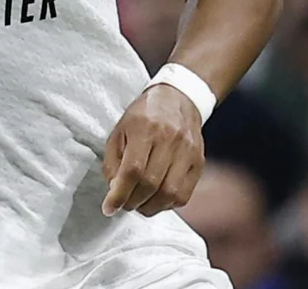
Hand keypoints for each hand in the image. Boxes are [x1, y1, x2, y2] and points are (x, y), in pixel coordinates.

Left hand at [101, 84, 204, 217]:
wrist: (178, 99)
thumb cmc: (143, 116)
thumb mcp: (119, 130)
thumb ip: (113, 161)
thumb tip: (114, 190)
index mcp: (145, 128)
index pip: (133, 170)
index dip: (119, 194)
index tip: (108, 208)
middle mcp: (170, 140)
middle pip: (151, 184)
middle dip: (132, 202)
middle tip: (122, 205)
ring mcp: (188, 152)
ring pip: (169, 193)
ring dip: (149, 207)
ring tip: (137, 204)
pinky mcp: (199, 162)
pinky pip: (184, 195)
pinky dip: (167, 204)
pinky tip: (155, 199)